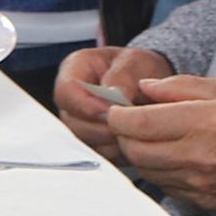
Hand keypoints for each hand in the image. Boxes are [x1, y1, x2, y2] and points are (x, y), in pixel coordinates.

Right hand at [51, 46, 171, 160]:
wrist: (150, 81)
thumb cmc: (137, 67)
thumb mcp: (135, 62)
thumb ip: (122, 76)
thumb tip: (114, 94)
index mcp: (75, 69)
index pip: (66, 91)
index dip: (86, 105)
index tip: (111, 111)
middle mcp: (71, 98)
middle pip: (72, 122)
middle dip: (102, 126)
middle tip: (128, 124)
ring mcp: (78, 121)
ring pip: (84, 141)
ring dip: (110, 140)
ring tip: (134, 129)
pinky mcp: (90, 140)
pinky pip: (98, 154)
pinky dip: (116, 151)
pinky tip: (132, 139)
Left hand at [99, 71, 215, 212]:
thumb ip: (181, 86)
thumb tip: (144, 88)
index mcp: (202, 122)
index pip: (138, 124)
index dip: (118, 115)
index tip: (115, 108)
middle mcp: (195, 156)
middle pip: (134, 150)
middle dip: (123, 135)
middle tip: (128, 122)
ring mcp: (196, 183)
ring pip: (145, 171)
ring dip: (139, 153)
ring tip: (149, 137)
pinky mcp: (200, 201)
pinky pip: (163, 186)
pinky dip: (158, 170)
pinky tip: (170, 155)